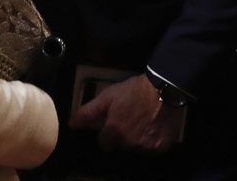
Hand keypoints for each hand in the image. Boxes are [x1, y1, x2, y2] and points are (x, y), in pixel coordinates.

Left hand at [69, 74, 184, 151]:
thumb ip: (88, 112)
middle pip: (120, 145)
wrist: (164, 88)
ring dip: (136, 138)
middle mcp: (128, 142)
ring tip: (142, 121)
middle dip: (122, 135)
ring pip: (135, 148)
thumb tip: (72, 124)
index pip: (104, 143)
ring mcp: (145, 146)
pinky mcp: (160, 146)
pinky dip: (151, 139)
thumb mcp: (108, 96)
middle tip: (129, 119)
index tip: (114, 123)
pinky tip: (153, 125)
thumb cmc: (134, 90)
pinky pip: (152, 148)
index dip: (107, 132)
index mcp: (114, 131)